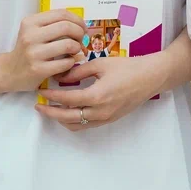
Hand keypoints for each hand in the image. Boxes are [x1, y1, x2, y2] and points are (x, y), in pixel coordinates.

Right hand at [2, 9, 88, 92]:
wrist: (8, 71)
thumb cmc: (27, 49)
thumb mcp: (33, 31)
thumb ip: (52, 24)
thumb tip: (80, 23)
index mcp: (30, 22)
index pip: (61, 13)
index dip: (77, 19)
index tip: (82, 27)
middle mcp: (30, 36)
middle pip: (67, 27)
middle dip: (80, 32)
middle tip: (81, 39)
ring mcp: (33, 53)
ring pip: (68, 45)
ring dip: (77, 48)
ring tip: (74, 51)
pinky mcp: (38, 70)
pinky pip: (65, 62)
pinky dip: (72, 61)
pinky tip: (67, 62)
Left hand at [34, 55, 162, 131]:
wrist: (151, 77)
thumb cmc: (128, 67)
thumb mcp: (101, 64)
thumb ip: (79, 71)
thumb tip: (61, 77)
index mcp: (97, 96)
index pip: (67, 99)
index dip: (51, 96)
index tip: (40, 92)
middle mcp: (99, 111)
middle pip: (67, 117)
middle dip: (50, 112)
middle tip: (39, 106)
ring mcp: (105, 118)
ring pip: (75, 125)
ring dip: (61, 119)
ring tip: (52, 108)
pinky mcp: (109, 119)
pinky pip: (86, 125)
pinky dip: (74, 121)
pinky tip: (69, 111)